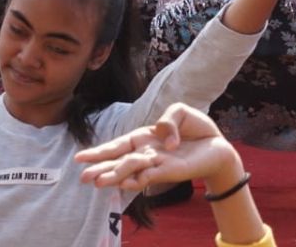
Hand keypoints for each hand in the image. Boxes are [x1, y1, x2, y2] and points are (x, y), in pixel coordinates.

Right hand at [76, 103, 239, 191]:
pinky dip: (138, 178)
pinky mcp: (170, 172)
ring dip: (115, 176)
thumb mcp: (180, 112)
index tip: (78, 158)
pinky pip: (150, 176)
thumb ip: (168, 119)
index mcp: (142, 139)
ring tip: (97, 182)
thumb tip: (166, 142)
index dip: (99, 152)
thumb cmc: (195, 129)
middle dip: (100, 170)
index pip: (117, 146)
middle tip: (82, 178)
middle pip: (118, 162)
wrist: (216, 143)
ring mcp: (156, 165)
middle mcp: (145, 154)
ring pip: (131, 171)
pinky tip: (124, 183)